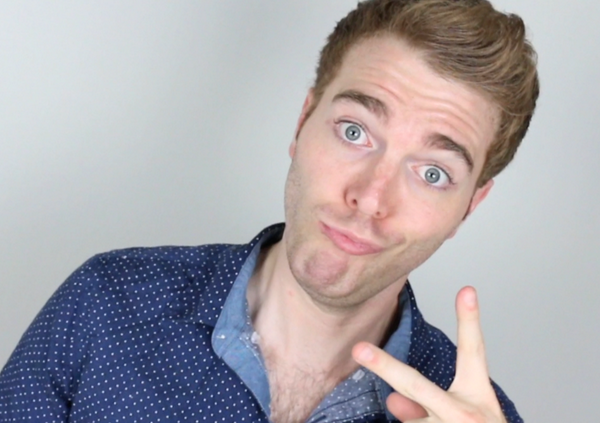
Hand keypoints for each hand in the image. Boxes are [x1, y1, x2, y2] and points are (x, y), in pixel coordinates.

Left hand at [352, 286, 506, 422]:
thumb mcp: (464, 414)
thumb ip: (428, 402)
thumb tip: (391, 402)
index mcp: (476, 397)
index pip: (473, 352)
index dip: (469, 320)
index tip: (466, 289)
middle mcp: (462, 413)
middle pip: (415, 385)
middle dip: (384, 366)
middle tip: (359, 348)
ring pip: (407, 418)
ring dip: (413, 420)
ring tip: (434, 420)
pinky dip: (411, 421)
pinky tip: (420, 418)